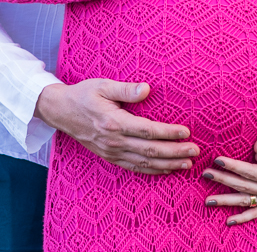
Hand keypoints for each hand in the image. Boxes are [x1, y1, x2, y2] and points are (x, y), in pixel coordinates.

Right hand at [35, 79, 198, 174]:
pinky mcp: (110, 157)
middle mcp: (113, 141)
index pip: (148, 131)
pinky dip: (152, 170)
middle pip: (150, 150)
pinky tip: (166, 169)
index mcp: (113, 122)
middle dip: (175, 152)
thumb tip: (147, 89)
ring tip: (187, 163)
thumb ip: (126, 89)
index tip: (186, 132)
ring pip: (145, 163)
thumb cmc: (84, 95)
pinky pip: (134, 167)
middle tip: (195, 151)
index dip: (169, 133)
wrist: (61, 111)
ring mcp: (111, 152)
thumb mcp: (102, 85)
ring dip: (168, 164)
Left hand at [202, 143, 256, 225]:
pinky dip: (243, 218)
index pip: (250, 172)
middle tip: (205, 174)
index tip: (217, 160)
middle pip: (244, 186)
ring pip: (246, 202)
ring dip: (226, 201)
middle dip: (223, 180)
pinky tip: (229, 221)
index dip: (233, 166)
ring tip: (208, 200)